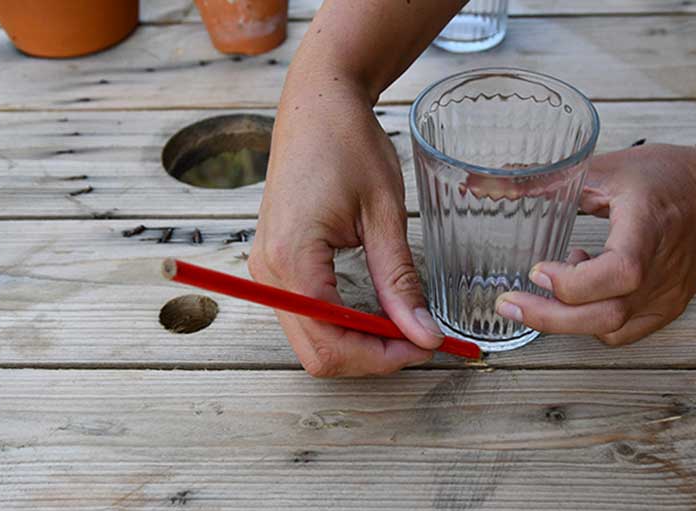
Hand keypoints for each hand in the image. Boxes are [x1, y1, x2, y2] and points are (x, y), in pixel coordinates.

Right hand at [249, 87, 442, 376]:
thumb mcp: (384, 214)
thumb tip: (424, 334)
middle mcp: (269, 273)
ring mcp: (267, 270)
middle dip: (372, 358)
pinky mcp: (275, 263)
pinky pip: (305, 317)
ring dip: (358, 345)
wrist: (316, 105)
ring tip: (402, 327)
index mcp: (293, 259)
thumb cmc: (349, 145)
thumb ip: (400, 281)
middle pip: (318, 353)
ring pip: (311, 340)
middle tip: (419, 340)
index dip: (383, 357)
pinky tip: (375, 313)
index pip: (333, 341)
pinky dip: (342, 326)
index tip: (428, 345)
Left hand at [495, 144, 695, 345]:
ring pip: (611, 329)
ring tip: (547, 285)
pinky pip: (622, 332)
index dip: (574, 282)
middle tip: (509, 303)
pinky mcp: (667, 308)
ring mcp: (667, 295)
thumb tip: (486, 184)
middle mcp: (662, 269)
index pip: (620, 272)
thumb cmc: (662, 176)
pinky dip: (591, 322)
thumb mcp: (604, 167)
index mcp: (648, 227)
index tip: (537, 269)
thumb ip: (545, 180)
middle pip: (606, 315)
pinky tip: (582, 292)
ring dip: (566, 318)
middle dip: (549, 316)